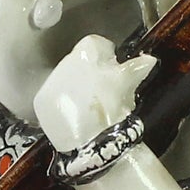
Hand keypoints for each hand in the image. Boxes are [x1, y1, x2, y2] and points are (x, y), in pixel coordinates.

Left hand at [33, 35, 157, 152]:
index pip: (95, 45)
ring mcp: (50, 83)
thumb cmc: (114, 113)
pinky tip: (75, 116)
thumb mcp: (127, 86)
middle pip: (78, 62)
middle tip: (103, 91)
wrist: (93, 145)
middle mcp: (63, 64)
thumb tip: (148, 60)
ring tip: (89, 107)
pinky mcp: (41, 102)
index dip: (107, 56)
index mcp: (86, 54)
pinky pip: (52, 96)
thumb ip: (134, 68)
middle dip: (89, 73)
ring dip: (75, 88)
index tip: (113, 68)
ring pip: (64, 79)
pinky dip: (62, 103)